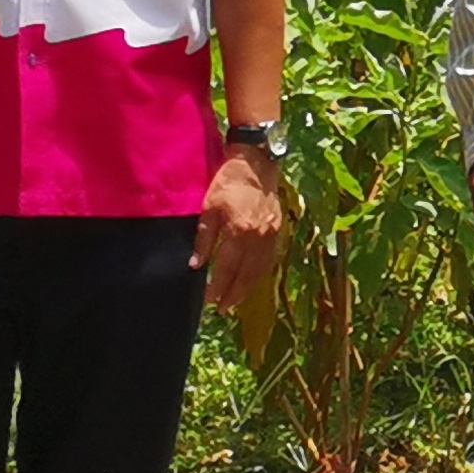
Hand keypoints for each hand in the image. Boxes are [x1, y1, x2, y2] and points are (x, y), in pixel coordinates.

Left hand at [195, 140, 289, 311]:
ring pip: (260, 270)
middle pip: (247, 275)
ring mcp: (271, 235)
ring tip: (235, 300)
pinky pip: (269, 260)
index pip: (228, 268)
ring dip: (248, 288)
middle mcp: (259, 238)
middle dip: (234, 294)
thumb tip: (196, 265)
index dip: (218, 286)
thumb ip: (204, 238)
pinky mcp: (277, 231)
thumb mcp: (209, 207)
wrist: (257, 162)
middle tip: (222, 309)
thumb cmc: (228, 182)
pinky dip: (259, 274)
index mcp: (240, 232)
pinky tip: (251, 280)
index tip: (209, 300)